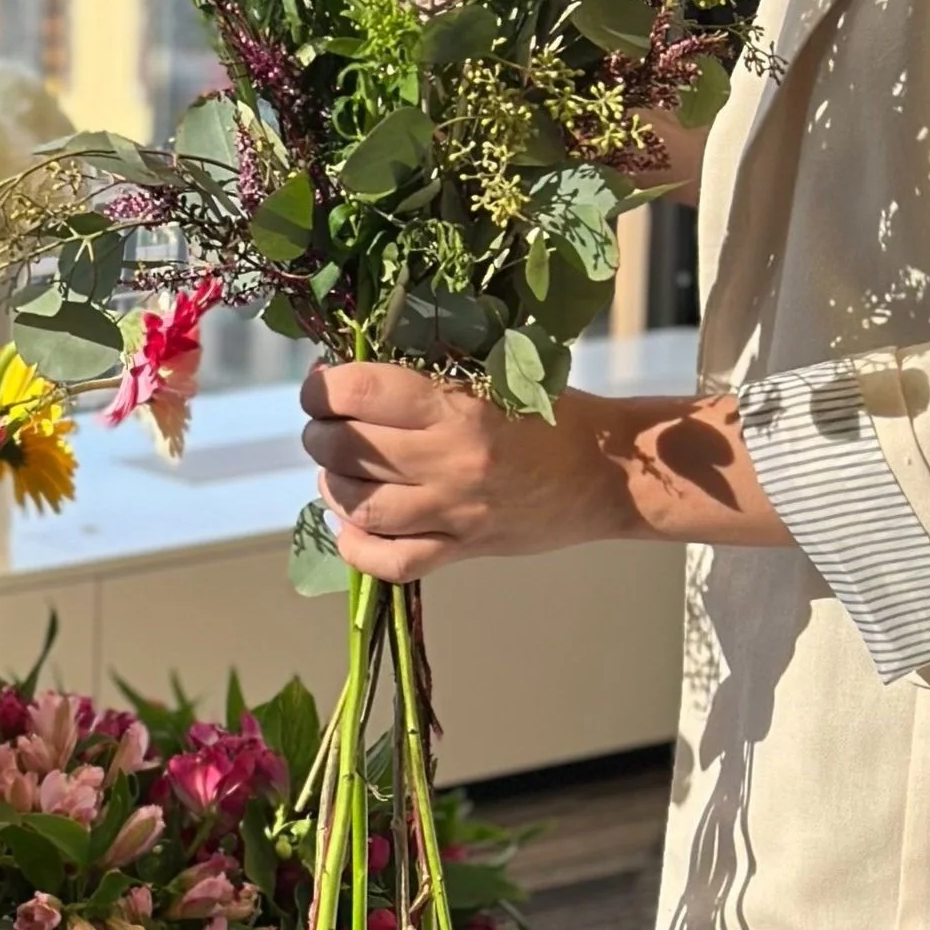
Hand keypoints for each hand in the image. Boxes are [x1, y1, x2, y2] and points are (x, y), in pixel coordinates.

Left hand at [299, 365, 790, 580]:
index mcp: (457, 406)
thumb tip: (357, 368)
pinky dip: (358, 548)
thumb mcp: (493, 371)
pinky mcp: (465, 550)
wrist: (609, 472)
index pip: (359, 392)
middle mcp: (449, 461)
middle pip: (347, 449)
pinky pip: (394, 561)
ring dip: (332, 484)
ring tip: (335, 469)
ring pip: (360, 506)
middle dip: (321, 433)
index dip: (323, 388)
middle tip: (324, 424)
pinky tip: (349, 527)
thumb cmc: (549, 411)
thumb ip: (430, 374)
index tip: (321, 386)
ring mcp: (455, 512)